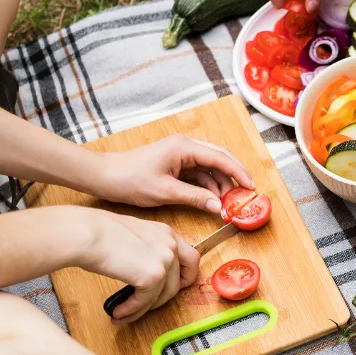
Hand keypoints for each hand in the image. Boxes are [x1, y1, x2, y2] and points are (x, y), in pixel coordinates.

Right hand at [74, 207, 200, 323]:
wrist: (86, 234)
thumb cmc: (98, 232)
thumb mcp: (133, 237)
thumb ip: (146, 251)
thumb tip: (142, 271)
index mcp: (166, 233)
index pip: (191, 259)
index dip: (184, 277)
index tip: (171, 288)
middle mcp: (170, 245)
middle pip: (181, 281)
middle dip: (164, 298)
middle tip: (147, 305)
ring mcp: (164, 260)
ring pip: (163, 296)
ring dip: (143, 309)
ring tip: (124, 313)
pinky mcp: (153, 276)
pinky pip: (145, 302)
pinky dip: (132, 311)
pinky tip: (119, 312)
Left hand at [90, 135, 253, 214]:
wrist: (104, 176)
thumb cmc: (130, 179)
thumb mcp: (165, 192)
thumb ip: (196, 198)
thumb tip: (219, 207)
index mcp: (184, 147)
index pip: (220, 158)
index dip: (238, 173)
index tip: (251, 188)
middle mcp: (185, 147)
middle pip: (219, 159)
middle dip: (234, 177)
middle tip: (245, 195)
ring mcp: (181, 155)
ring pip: (210, 168)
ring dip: (221, 184)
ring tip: (229, 203)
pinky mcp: (175, 165)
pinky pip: (199, 174)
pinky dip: (208, 186)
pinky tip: (213, 200)